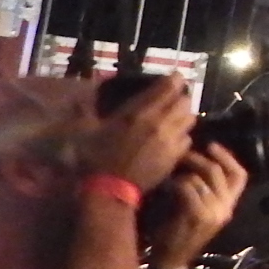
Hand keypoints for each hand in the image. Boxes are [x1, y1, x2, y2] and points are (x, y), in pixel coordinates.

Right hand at [79, 74, 195, 192]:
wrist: (110, 190)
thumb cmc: (96, 159)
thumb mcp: (88, 131)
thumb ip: (87, 112)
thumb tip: (79, 101)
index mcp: (138, 112)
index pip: (167, 87)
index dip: (174, 80)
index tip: (174, 78)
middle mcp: (159, 122)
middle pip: (184, 101)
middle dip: (180, 98)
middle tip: (172, 101)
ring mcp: (169, 139)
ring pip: (190, 118)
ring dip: (183, 116)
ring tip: (174, 119)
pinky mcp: (175, 156)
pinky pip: (188, 139)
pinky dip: (183, 136)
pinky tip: (172, 139)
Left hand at [145, 145, 249, 268]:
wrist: (171, 261)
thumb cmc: (179, 234)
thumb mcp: (199, 210)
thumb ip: (205, 190)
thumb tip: (199, 161)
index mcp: (229, 207)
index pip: (240, 176)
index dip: (228, 157)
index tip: (211, 145)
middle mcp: (226, 208)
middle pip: (218, 172)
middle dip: (198, 158)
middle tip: (181, 154)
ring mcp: (214, 212)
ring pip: (200, 179)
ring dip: (182, 174)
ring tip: (169, 175)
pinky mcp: (199, 215)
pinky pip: (188, 187)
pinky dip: (175, 183)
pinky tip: (166, 186)